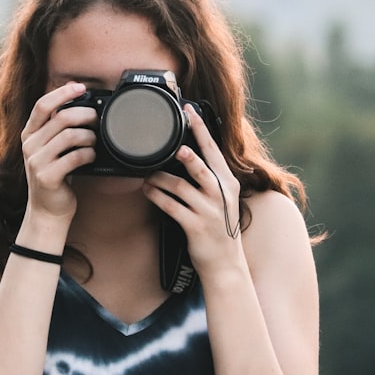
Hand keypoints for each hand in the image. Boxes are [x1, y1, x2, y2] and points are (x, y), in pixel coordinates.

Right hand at [21, 82, 97, 223]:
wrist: (47, 210)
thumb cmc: (55, 175)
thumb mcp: (49, 148)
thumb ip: (57, 128)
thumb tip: (80, 102)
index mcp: (29, 134)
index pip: (42, 105)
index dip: (62, 93)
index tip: (80, 87)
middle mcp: (29, 145)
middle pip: (62, 117)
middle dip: (85, 115)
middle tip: (97, 120)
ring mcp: (36, 162)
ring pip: (70, 136)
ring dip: (89, 137)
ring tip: (95, 142)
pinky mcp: (47, 177)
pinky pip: (75, 157)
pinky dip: (89, 154)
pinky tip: (92, 156)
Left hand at [142, 104, 244, 278]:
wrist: (226, 264)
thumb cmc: (218, 227)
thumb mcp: (222, 199)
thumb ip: (210, 177)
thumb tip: (186, 152)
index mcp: (228, 183)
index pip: (214, 151)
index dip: (201, 130)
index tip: (190, 110)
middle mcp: (221, 195)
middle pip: (201, 167)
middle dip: (187, 154)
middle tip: (172, 144)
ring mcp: (209, 211)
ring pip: (180, 186)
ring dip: (159, 178)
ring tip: (146, 174)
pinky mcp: (195, 226)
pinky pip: (171, 206)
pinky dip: (157, 196)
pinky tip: (147, 190)